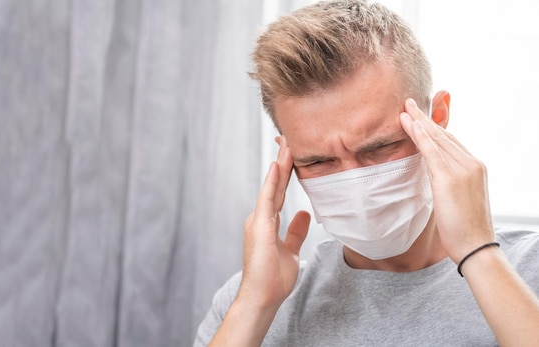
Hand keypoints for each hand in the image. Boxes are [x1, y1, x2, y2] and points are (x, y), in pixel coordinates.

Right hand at [238, 136, 310, 309]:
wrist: (261, 297)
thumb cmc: (273, 279)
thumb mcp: (291, 250)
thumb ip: (295, 231)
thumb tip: (304, 213)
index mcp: (267, 222)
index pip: (280, 190)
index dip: (286, 170)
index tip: (292, 151)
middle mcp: (260, 217)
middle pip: (275, 183)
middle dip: (283, 160)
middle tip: (288, 136)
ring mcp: (258, 220)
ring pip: (272, 186)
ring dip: (280, 164)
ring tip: (287, 142)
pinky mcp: (259, 226)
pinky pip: (267, 198)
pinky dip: (272, 181)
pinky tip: (278, 165)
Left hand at [399, 95, 494, 262]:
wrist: (475, 246)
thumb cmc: (464, 229)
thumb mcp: (457, 199)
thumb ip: (447, 182)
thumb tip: (433, 175)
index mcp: (475, 168)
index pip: (451, 142)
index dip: (434, 128)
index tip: (421, 117)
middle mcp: (472, 164)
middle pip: (444, 136)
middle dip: (425, 119)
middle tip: (409, 104)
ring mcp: (463, 169)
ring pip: (437, 140)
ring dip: (418, 123)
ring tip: (404, 110)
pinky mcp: (450, 178)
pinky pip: (432, 151)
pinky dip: (421, 136)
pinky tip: (411, 125)